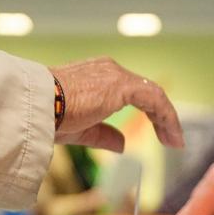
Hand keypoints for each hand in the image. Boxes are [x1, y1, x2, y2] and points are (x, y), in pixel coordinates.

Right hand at [51, 57, 183, 151]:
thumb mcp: (82, 130)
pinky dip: (167, 118)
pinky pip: (154, 100)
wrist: (37, 107)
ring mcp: (116, 76)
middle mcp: (109, 70)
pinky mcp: (121, 86)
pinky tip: (172, 136)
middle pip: (146, 93)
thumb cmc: (50, 116)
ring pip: (153, 96)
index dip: (150, 113)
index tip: (160, 133)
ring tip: (176, 141)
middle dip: (161, 117)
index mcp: (98, 76)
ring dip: (168, 120)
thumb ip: (104, 134)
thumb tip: (123, 144)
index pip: (132, 92)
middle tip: (172, 139)